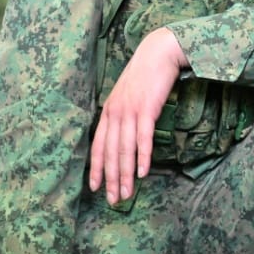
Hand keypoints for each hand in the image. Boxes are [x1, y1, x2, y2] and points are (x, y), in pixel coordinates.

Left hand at [89, 27, 184, 204]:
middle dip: (110, 179)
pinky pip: (143, 138)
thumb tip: (122, 137)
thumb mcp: (126, 96)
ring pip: (124, 149)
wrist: (158, 52)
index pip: (97, 146)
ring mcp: (130, 111)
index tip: (95, 188)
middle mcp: (115, 113)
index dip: (96, 168)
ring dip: (124, 175)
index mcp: (108, 111)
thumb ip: (122, 115)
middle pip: (109, 152)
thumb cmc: (145, 75)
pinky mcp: (147, 109)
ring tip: (127, 194)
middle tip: (112, 200)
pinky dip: (142, 157)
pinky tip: (142, 173)